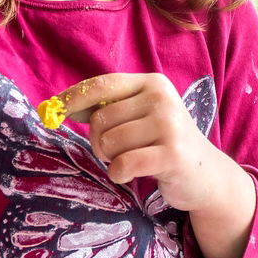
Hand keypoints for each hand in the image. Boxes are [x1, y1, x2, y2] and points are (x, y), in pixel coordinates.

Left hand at [60, 73, 221, 210]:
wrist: (205, 174)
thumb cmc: (164, 142)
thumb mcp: (142, 115)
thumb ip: (110, 107)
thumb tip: (60, 106)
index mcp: (153, 83)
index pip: (103, 85)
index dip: (74, 97)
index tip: (52, 110)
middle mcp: (162, 98)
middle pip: (101, 119)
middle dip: (99, 142)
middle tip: (121, 150)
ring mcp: (170, 125)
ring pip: (109, 143)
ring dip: (111, 159)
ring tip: (133, 159)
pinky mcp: (172, 154)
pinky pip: (123, 164)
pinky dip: (119, 174)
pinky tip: (134, 173)